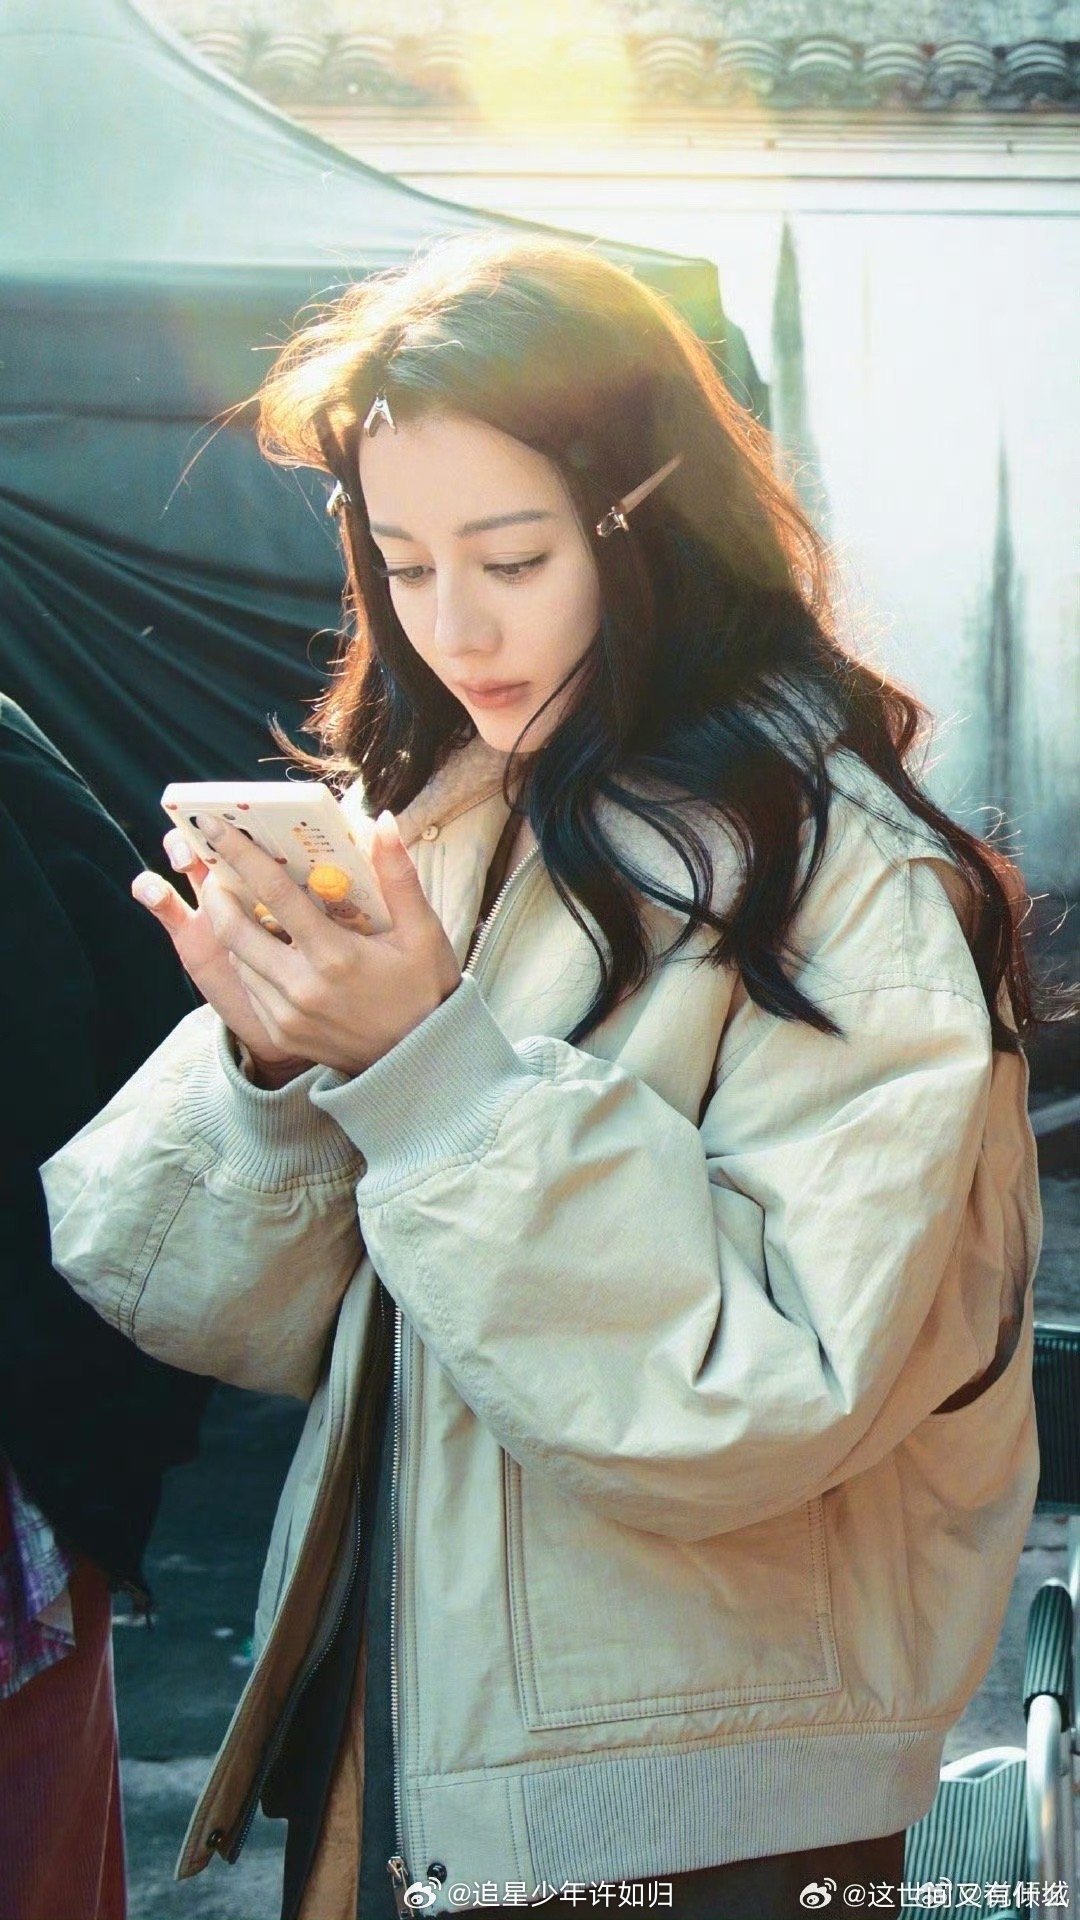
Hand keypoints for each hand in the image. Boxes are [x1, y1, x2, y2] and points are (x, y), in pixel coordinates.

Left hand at [154, 811, 462, 1077]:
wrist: (420, 1065)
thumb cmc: (425, 992)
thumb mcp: (423, 933)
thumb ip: (399, 876)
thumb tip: (383, 822)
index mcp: (335, 956)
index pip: (275, 893)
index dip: (241, 855)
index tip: (216, 826)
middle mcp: (301, 988)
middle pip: (234, 930)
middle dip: (217, 893)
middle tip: (216, 870)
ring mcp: (286, 1016)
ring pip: (237, 961)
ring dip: (230, 929)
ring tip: (236, 904)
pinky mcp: (280, 1035)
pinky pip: (249, 989)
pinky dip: (247, 962)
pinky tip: (260, 947)